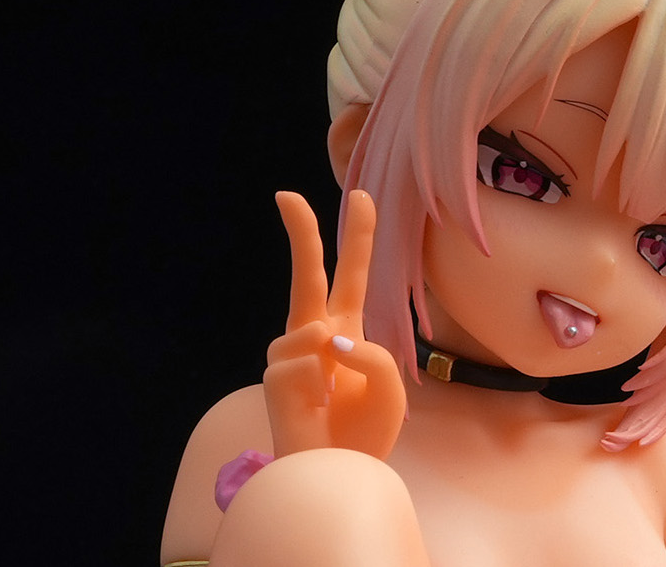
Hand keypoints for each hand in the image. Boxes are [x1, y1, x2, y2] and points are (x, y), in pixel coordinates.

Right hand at [262, 190, 404, 459]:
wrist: (341, 469)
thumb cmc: (366, 430)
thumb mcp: (390, 386)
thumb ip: (371, 353)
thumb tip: (327, 338)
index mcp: (348, 327)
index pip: (353, 274)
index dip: (358, 236)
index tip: (362, 196)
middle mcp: (316, 333)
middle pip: (307, 274)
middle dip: (300, 233)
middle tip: (287, 195)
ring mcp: (291, 353)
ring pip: (307, 324)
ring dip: (329, 356)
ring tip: (331, 394)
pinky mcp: (274, 375)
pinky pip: (301, 361)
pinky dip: (316, 382)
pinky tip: (314, 404)